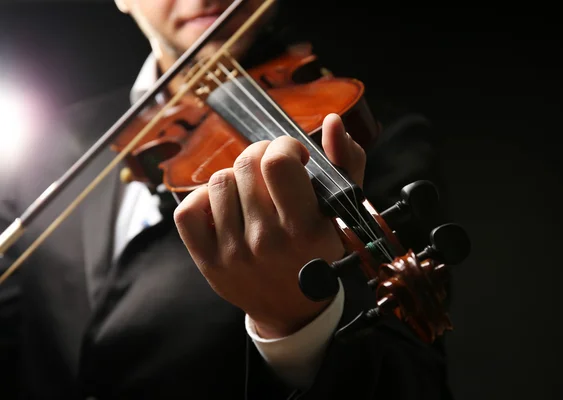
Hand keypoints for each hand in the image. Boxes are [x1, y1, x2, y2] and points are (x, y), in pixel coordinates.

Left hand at [174, 113, 365, 337]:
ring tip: (251, 192)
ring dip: (236, 178)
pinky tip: (224, 207)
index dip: (285, 146)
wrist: (295, 308)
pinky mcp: (209, 263)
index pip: (278, 162)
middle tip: (271, 170)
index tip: (295, 157)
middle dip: (261, 155)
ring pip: (218, 182)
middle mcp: (267, 242)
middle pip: (246, 164)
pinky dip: (203, 199)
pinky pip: (187, 211)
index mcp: (305, 228)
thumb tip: (332, 121)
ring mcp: (234, 254)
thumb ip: (345, 163)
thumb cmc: (319, 252)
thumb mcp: (341, 212)